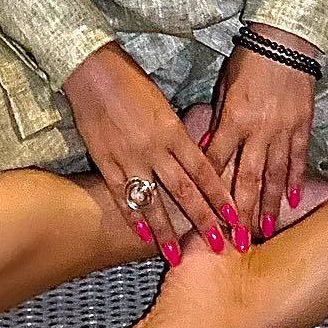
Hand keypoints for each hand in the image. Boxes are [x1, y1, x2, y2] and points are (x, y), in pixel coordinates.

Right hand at [62, 43, 244, 260]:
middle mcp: (154, 148)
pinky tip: (142, 234)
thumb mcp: (163, 104)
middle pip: (184, 191)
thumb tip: (197, 155)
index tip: (236, 218)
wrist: (92, 71)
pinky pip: (122, 195)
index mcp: (172, 130)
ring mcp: (129, 158)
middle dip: (203, 220)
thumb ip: (179, 132)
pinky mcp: (106, 162)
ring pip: (153, 201)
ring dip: (167, 230)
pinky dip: (133, 216)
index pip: (203, 170)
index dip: (220, 196)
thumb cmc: (131, 81)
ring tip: (176, 255)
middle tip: (219, 246)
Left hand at [203, 24, 317, 239]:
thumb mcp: (224, 86)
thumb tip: (207, 147)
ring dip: (268, 205)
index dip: (210, 190)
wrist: (285, 41)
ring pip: (274, 175)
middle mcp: (258, 130)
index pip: (217, 161)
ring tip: (263, 231)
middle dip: (240, 213)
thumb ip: (218, 119)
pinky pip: (298, 158)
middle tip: (235, 242)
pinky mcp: (302, 126)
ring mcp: (283, 130)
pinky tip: (292, 201)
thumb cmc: (248, 59)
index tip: (204, 214)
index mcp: (233, 119)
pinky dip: (295, 180)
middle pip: (246, 179)